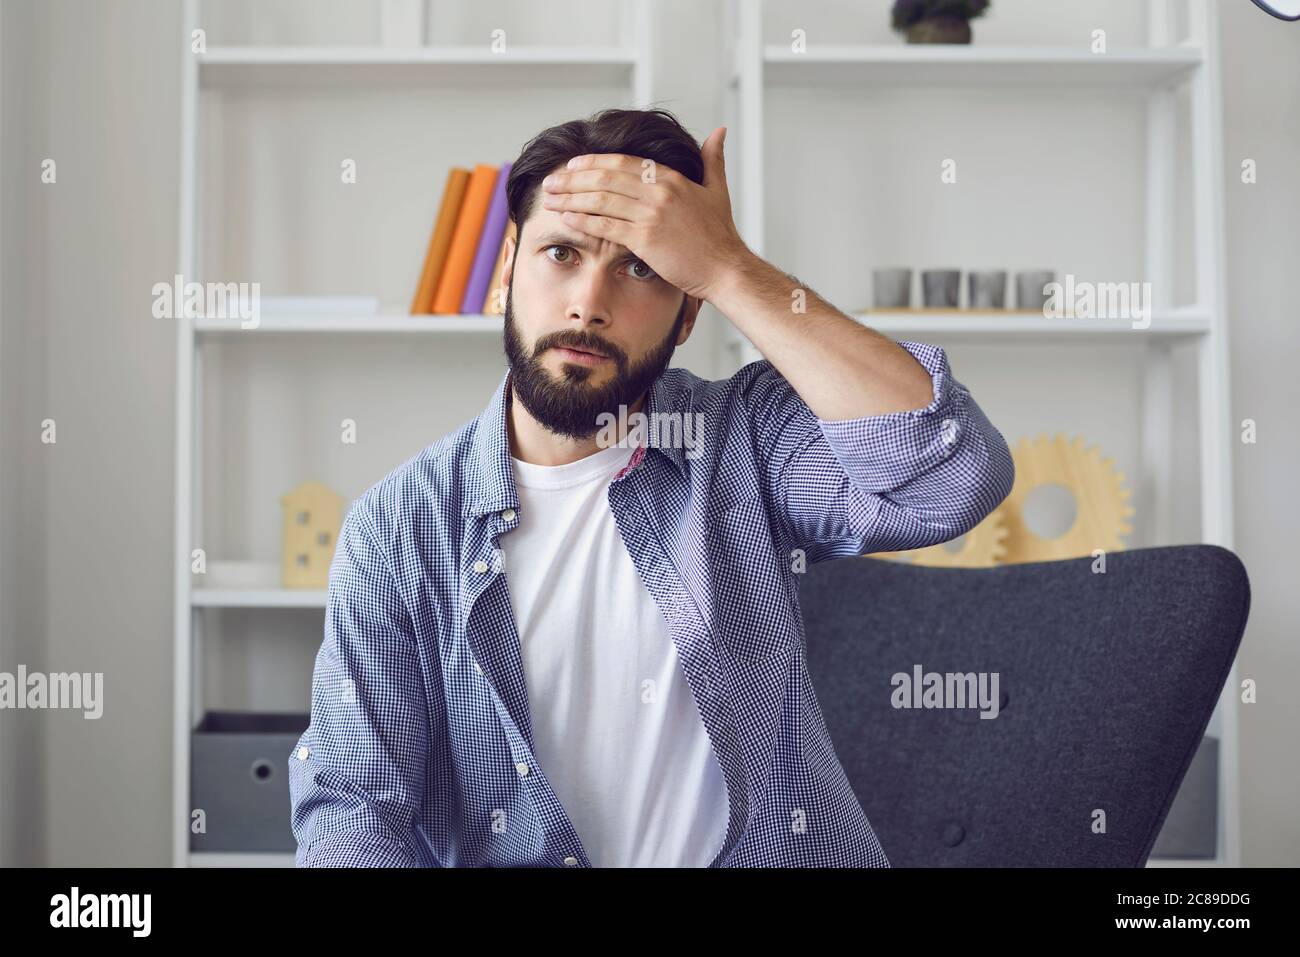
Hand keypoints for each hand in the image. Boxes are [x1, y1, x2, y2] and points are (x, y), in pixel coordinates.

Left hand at [539, 125, 752, 302]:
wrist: (726, 268)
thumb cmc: (720, 235)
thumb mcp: (717, 189)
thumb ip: (713, 159)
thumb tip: (719, 130)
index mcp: (671, 178)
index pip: (622, 162)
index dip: (593, 162)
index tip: (572, 165)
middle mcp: (658, 192)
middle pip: (605, 178)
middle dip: (572, 179)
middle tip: (550, 181)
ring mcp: (651, 215)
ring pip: (600, 200)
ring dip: (570, 199)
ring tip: (549, 200)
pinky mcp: (645, 239)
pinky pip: (606, 226)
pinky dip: (583, 221)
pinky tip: (566, 219)